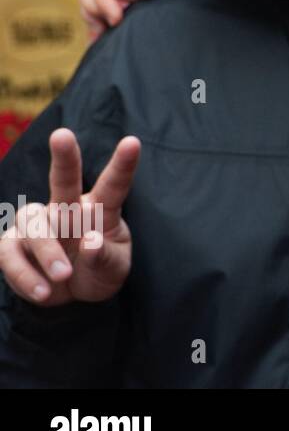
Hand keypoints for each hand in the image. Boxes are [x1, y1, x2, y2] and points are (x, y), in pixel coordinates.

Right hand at [0, 129, 139, 305]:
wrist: (71, 295)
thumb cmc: (99, 270)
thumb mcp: (113, 269)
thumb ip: (105, 256)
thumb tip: (90, 240)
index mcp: (99, 209)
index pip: (113, 185)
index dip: (122, 165)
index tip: (133, 142)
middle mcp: (67, 209)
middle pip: (63, 180)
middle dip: (64, 157)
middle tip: (62, 135)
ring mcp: (37, 224)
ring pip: (33, 223)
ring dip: (47, 251)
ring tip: (64, 276)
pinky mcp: (12, 245)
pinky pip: (10, 254)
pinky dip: (25, 275)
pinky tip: (44, 292)